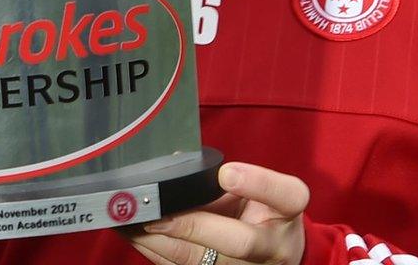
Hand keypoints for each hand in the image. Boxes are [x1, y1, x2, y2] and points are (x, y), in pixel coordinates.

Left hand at [127, 161, 307, 264]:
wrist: (280, 250)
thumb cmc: (265, 211)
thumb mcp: (262, 188)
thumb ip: (230, 177)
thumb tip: (176, 163)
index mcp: (288, 210)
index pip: (284, 195)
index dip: (257, 183)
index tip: (227, 173)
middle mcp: (273, 246)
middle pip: (238, 243)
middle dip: (190, 227)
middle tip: (154, 213)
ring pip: (204, 262)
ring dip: (162, 243)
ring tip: (130, 223)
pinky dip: (156, 253)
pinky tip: (133, 236)